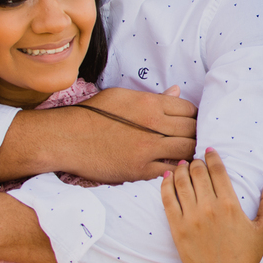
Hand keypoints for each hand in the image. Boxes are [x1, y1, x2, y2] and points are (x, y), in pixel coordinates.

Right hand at [81, 87, 197, 180]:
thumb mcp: (122, 96)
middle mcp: (153, 125)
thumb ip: (153, 97)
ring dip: (190, 151)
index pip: (188, 109)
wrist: (66, 138)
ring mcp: (147, 149)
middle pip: (192, 129)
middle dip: (196, 133)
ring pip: (186, 150)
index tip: (191, 122)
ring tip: (188, 153)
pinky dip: (176, 169)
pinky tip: (175, 167)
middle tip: (193, 138)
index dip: (193, 116)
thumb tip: (177, 91)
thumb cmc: (92, 114)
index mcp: (150, 104)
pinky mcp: (139, 170)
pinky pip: (170, 170)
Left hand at [160, 149, 262, 262]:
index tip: (208, 151)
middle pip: (197, 172)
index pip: (217, 170)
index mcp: (230, 205)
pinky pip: (167, 199)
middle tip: (195, 160)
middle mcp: (209, 208)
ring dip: (180, 170)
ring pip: (181, 182)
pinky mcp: (176, 228)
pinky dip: (166, 185)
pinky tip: (167, 178)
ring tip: (181, 166)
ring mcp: (191, 218)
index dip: (212, 157)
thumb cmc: (246, 257)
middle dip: (196, 162)